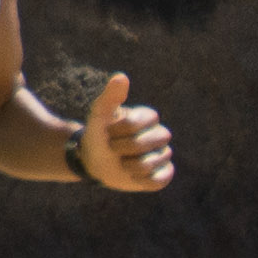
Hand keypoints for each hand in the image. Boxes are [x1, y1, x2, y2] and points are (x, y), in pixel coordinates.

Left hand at [72, 72, 173, 192]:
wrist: (94, 162)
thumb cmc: (98, 135)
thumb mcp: (99, 115)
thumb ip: (110, 97)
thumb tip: (121, 77)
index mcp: (148, 117)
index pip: (135, 124)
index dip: (117, 131)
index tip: (109, 132)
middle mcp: (159, 134)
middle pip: (145, 143)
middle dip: (122, 148)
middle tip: (114, 149)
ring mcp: (163, 154)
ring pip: (150, 163)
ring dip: (128, 165)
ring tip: (122, 162)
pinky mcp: (163, 174)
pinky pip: (158, 180)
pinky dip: (141, 180)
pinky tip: (132, 174)